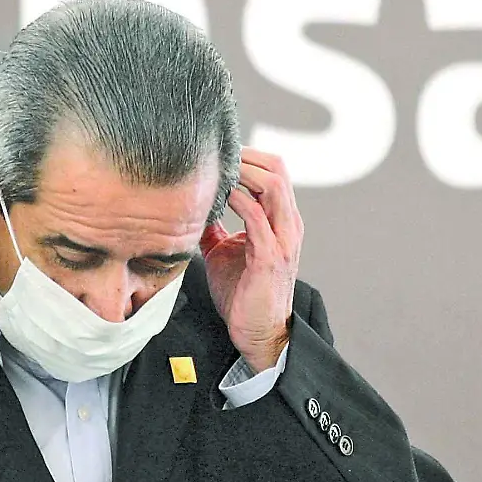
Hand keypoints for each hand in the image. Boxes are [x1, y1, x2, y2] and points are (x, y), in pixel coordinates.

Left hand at [198, 148, 302, 372]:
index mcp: (279, 219)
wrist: (256, 331)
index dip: (247, 155)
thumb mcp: (223, 251)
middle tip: (214, 154)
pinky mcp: (270, 256)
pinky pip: (257, 217)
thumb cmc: (241, 291)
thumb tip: (193, 208)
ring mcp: (282, 239)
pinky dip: (238, 200)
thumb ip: (215, 227)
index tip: (216, 151)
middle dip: (245, 155)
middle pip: (277, 168)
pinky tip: (218, 195)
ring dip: (242, 172)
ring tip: (217, 169)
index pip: (273, 170)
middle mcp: (287, 224)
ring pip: (274, 185)